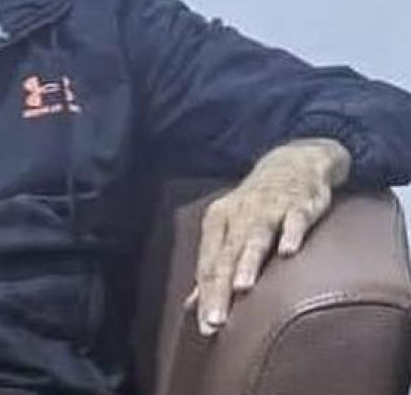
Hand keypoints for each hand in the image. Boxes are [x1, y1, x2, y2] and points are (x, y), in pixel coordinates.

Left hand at [186, 138, 350, 336]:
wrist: (292, 162)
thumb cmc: (257, 206)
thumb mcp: (230, 230)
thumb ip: (214, 267)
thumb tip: (191, 304)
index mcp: (218, 222)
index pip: (209, 264)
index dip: (206, 296)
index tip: (206, 328)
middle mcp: (239, 215)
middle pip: (226, 256)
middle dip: (220, 290)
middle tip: (216, 320)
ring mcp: (269, 208)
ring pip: (255, 237)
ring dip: (248, 262)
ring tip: (242, 287)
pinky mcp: (299, 203)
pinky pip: (294, 219)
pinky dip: (291, 234)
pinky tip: (288, 253)